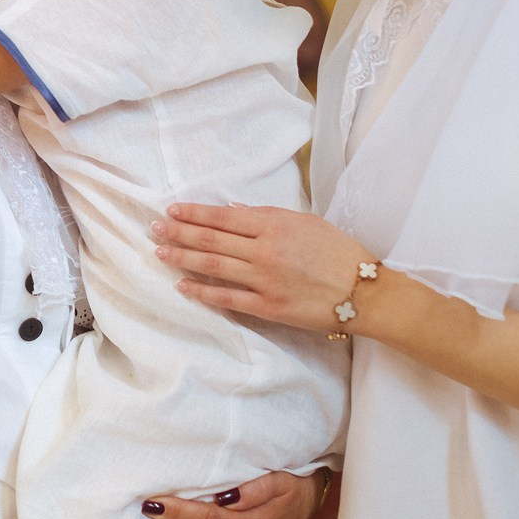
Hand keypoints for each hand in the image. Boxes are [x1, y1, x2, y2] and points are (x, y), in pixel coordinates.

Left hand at [152, 203, 375, 335]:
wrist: (364, 291)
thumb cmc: (338, 251)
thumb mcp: (305, 223)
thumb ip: (267, 217)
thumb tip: (232, 212)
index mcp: (274, 225)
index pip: (222, 218)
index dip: (193, 213)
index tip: (172, 210)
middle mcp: (264, 251)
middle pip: (211, 240)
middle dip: (179, 233)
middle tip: (154, 229)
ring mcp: (264, 280)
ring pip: (213, 267)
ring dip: (183, 259)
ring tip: (160, 253)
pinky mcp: (268, 307)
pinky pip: (228, 299)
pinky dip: (202, 292)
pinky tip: (183, 286)